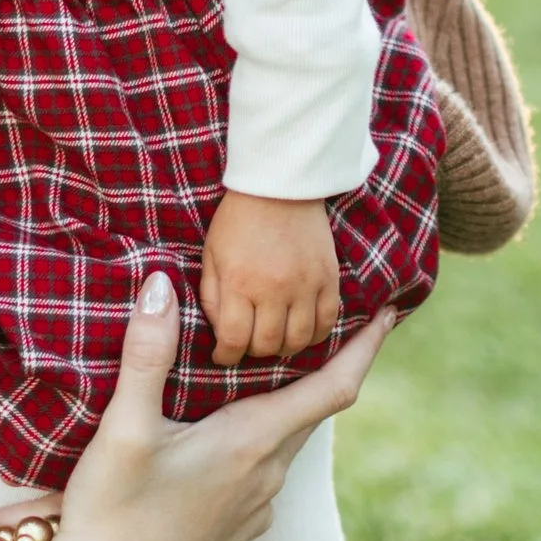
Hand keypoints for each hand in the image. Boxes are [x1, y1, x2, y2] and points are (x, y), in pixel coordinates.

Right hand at [0, 270, 396, 540]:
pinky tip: (231, 423)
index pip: (333, 389)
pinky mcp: (232, 527)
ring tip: (278, 358)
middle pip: (314, 409)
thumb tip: (161, 283)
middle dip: (327, 362)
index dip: (365, 348)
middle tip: (330, 316)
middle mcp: (266, 477)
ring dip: (291, 399)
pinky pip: (266, 468)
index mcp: (251, 445)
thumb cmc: (110, 515)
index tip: (388, 312)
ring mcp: (253, 507)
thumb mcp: (124, 429)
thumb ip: (147, 353)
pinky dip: (264, 434)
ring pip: (288, 439)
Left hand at [199, 189, 340, 365]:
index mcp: (239, 282)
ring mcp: (305, 285)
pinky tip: (301, 330)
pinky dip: (314, 335)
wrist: (280, 184)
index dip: (225, 357)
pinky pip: (327, 323)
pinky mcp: (329, 279)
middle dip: (253, 352)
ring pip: (298, 341)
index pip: (234, 341)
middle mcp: (274, 289)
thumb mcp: (211, 255)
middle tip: (248, 344)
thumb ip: (211, 296)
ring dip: (283, 347)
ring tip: (274, 339)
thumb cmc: (237, 219)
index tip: (222, 356)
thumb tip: (219, 333)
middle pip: (267, 345)